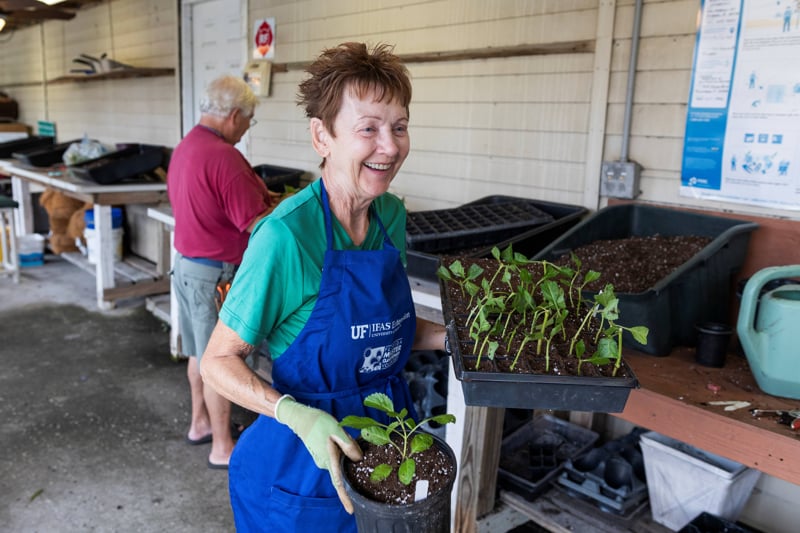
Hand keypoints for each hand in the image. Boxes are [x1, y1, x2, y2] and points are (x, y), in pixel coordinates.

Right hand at [274, 395, 362, 512]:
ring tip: (339, 434)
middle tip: (345, 437)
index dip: (345, 498)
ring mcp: (322, 460)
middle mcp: (325, 464)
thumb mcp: (337, 429)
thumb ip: (349, 445)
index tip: (351, 510)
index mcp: (329, 459)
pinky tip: (337, 437)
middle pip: (344, 467)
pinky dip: (340, 449)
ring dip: (344, 450)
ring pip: (340, 460)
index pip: (338, 483)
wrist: (301, 418)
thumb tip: (358, 460)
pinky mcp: (322, 455)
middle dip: (350, 458)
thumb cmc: (319, 422)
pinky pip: (335, 456)